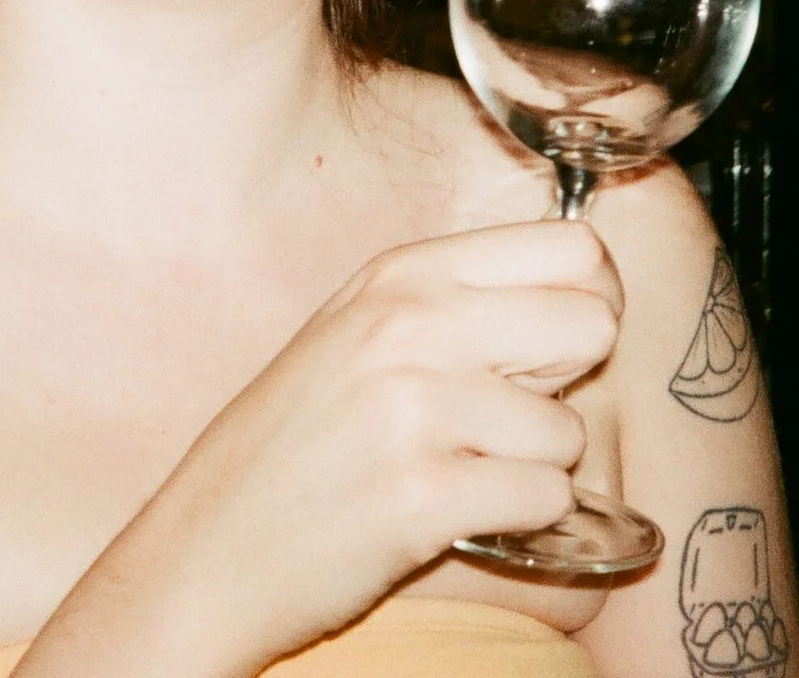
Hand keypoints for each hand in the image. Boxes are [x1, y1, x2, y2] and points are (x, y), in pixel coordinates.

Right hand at [22, 220, 622, 677]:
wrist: (208, 550)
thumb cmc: (293, 444)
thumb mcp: (355, 330)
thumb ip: (454, 300)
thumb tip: (585, 290)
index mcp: (399, 274)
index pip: (571, 248)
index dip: (584, 300)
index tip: (551, 344)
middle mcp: (407, 326)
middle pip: (590, 324)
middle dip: (566, 384)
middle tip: (503, 417)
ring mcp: (413, 409)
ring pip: (570, 431)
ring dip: (532, 467)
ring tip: (457, 473)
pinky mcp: (423, 497)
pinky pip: (548, 501)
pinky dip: (517, 520)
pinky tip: (454, 514)